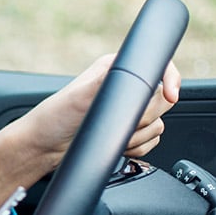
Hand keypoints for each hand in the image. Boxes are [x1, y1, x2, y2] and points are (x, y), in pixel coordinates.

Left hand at [16, 54, 178, 160]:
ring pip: (158, 125)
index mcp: (116, 69)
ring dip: (137, 136)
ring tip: (110, 135)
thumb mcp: (81, 96)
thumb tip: (135, 72)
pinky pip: (152, 142)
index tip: (170, 96)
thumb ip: (109, 83)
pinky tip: (116, 145)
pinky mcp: (128, 131)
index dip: (170, 81)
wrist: (44, 147)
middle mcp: (125, 88)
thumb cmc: (54, 117)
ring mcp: (128, 111)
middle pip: (162, 100)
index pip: (159, 67)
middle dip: (144, 117)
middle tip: (121, 123)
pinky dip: (137, 148)